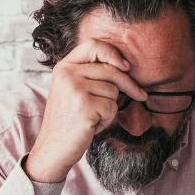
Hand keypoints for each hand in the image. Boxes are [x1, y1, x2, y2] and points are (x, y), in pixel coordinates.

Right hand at [24, 38, 147, 182]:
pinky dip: (107, 120)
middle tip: (141, 95)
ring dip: (109, 108)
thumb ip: (90, 75)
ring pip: (113, 91)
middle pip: (111, 70)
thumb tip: (125, 68)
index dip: (114, 54)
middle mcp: (67, 74)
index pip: (93, 46)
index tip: (127, 67)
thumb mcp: (72, 91)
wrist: (53, 148)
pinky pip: (112, 108)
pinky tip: (91, 126)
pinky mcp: (84, 106)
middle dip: (130, 85)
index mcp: (64, 67)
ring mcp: (74, 89)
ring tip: (92, 117)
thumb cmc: (68, 122)